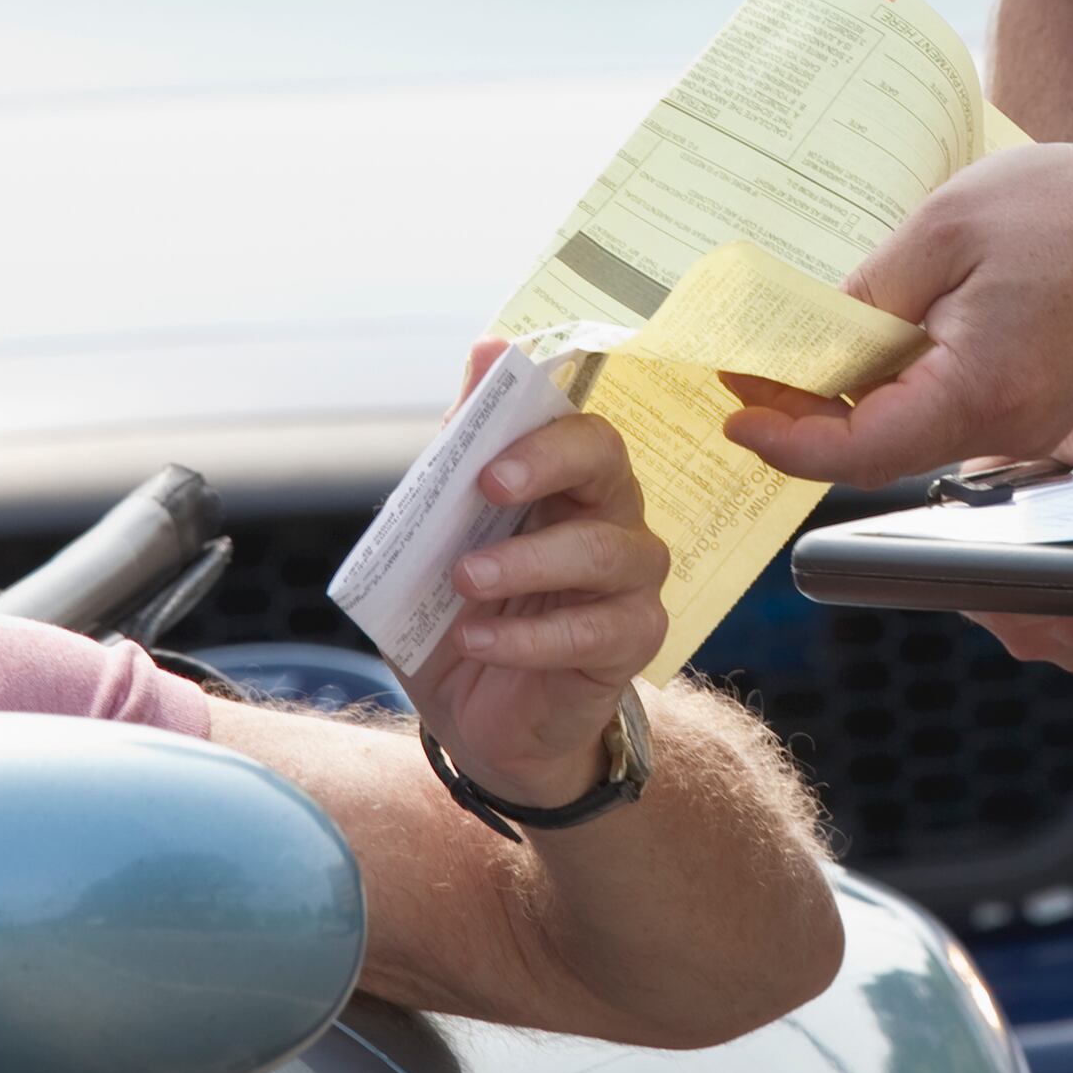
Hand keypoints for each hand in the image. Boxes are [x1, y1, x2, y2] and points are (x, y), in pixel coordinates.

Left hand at [409, 413, 668, 807]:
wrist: (480, 723)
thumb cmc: (463, 618)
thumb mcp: (436, 540)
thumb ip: (458, 454)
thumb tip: (487, 349)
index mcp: (565, 480)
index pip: (573, 424)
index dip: (536, 423)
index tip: (485, 442)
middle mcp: (611, 515)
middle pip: (608, 460)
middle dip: (548, 462)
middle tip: (489, 487)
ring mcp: (632, 578)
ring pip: (604, 549)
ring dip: (526, 561)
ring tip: (463, 580)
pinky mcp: (636, 639)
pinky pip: (592, 628)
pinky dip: (525, 636)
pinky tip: (475, 640)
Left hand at [726, 139, 1072, 485]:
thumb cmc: (1066, 209)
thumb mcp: (942, 230)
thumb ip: (869, 297)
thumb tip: (805, 347)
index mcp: (979, 390)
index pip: (860, 450)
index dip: (787, 440)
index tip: (734, 411)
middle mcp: (1004, 428)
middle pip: (878, 453)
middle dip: (804, 422)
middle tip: (745, 374)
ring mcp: (1024, 425)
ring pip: (909, 436)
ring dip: (846, 404)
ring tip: (791, 353)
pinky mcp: (1033, 406)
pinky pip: (946, 415)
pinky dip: (893, 393)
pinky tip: (861, 350)